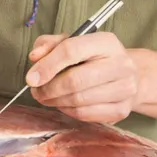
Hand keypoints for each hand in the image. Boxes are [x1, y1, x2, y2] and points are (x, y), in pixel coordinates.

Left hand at [24, 31, 139, 123]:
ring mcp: (125, 88)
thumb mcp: (72, 42)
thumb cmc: (93, 57)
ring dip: (55, 102)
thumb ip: (50, 45)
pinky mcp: (122, 109)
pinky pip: (86, 114)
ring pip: (79, 100)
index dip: (47, 66)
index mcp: (106, 42)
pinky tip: (63, 104)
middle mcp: (121, 64)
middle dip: (49, 89)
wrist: (125, 74)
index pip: (71, 51)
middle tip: (36, 91)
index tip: (31, 78)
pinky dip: (68, 111)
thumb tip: (35, 57)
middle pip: (75, 80)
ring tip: (47, 97)